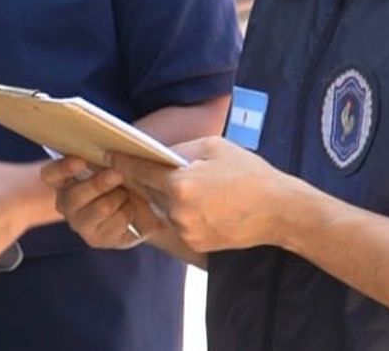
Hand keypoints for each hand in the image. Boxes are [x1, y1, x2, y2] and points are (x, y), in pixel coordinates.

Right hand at [41, 157, 158, 249]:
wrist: (137, 211)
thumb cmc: (118, 180)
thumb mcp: (110, 164)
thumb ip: (105, 159)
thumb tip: (112, 155)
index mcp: (62, 180)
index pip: (50, 174)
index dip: (63, 169)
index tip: (81, 161)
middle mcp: (66, 204)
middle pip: (75, 197)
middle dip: (99, 184)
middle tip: (117, 175)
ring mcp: (80, 224)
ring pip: (101, 208)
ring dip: (119, 198)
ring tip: (127, 193)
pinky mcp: (96, 240)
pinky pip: (117, 223)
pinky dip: (129, 212)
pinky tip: (131, 209)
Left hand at [110, 136, 295, 252]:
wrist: (280, 211)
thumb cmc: (249, 173)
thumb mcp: (213, 147)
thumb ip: (180, 149)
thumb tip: (158, 151)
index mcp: (181, 184)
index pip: (141, 170)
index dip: (123, 161)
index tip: (108, 155)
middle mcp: (178, 210)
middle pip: (148, 190)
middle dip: (142, 177)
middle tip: (132, 165)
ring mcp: (186, 230)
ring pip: (162, 207)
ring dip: (161, 195)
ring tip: (170, 181)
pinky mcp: (195, 243)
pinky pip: (177, 222)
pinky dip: (177, 210)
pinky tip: (191, 200)